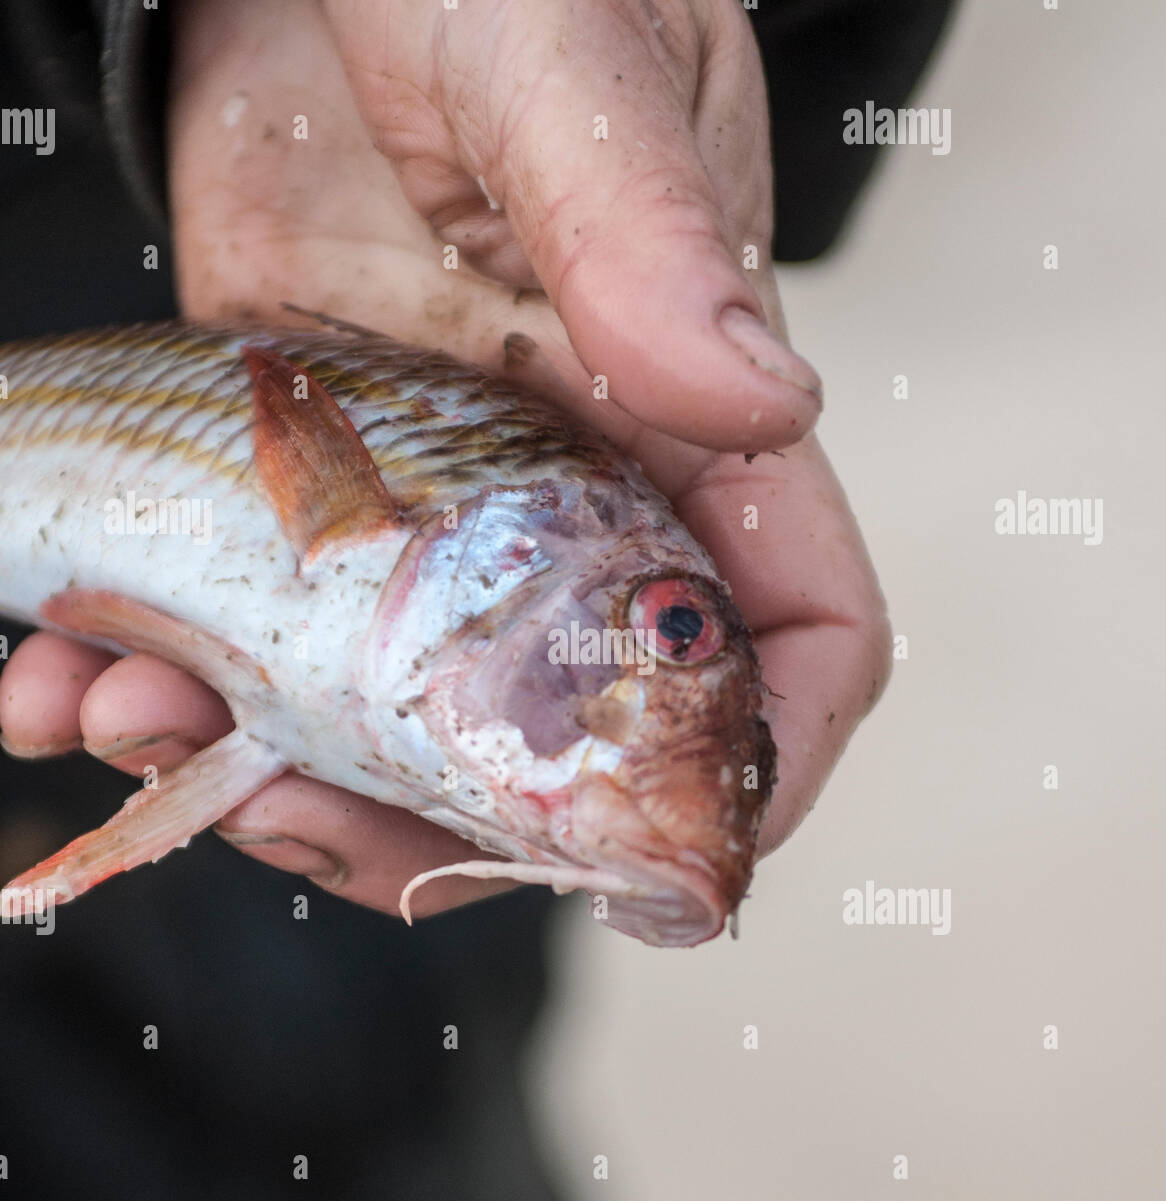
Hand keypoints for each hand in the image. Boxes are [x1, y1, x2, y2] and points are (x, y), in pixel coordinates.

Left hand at [0, 0, 889, 917]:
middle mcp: (577, 510)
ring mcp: (437, 530)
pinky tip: (60, 670)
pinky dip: (159, 694)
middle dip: (435, 826)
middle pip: (563, 750)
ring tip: (115, 714)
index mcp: (688, 429)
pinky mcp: (307, 514)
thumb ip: (647, 233)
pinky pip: (258, 652)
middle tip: (281, 809)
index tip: (648, 860)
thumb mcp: (570, 75)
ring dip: (260, 776)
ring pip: (395, 735)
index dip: (755, 764)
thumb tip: (752, 397)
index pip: (795, 634)